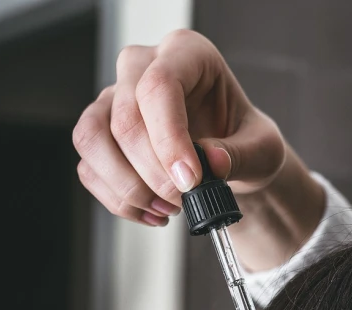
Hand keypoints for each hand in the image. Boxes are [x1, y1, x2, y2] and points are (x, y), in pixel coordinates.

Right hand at [72, 29, 285, 226]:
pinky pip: (89, 169)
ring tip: (167, 209)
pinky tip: (151, 212)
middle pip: (124, 118)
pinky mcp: (101, 134)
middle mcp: (142, 68)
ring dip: (128, 187)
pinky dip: (118, 200)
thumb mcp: (262, 149)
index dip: (169, 139)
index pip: (160, 86)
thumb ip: (241, 155)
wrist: (230, 159)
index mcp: (186, 54)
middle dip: (153, 174)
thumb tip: (212, 163)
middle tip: (184, 200)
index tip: (191, 180)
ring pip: (92, 140)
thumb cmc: (244, 142)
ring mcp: (114, 99)